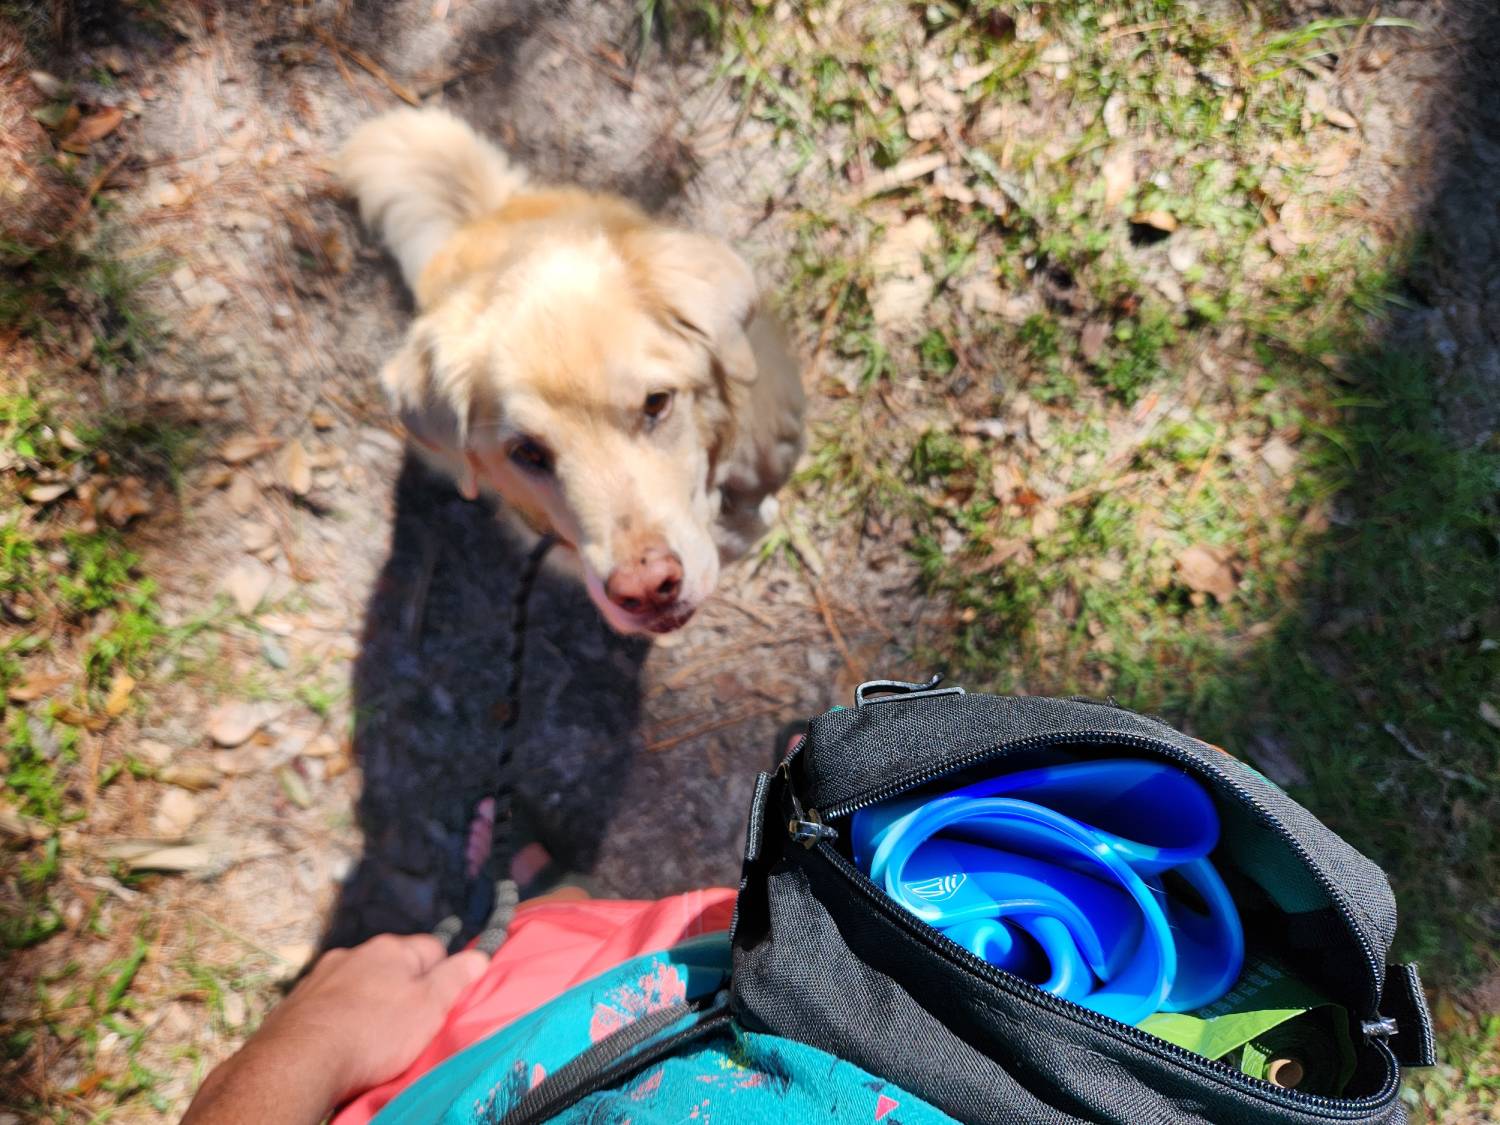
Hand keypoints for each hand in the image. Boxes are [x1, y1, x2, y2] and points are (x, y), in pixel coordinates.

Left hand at [183, 934, 487, 1123]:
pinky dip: (337, 1018)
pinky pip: (327, 1004)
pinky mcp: (295, 1002)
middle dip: (402, 989)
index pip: (432, 948)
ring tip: (371, 1039)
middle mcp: (354, 953)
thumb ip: (457, 978)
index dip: (443, 975)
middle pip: (392, 966)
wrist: (298, 1062)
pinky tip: (340, 1042)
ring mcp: (321, 976)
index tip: (441, 1002)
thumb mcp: (429, 1008)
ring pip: (357, 984)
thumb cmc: (373, 1033)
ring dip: (367, 1003)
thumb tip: (480, 955)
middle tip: (408, 1026)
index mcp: (390, 949)